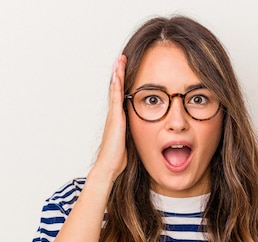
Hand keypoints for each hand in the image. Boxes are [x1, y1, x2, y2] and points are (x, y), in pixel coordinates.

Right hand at [89, 55, 127, 183]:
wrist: (109, 166)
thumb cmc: (119, 159)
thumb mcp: (131, 143)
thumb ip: (135, 135)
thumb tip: (147, 136)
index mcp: (119, 120)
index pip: (121, 97)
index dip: (123, 84)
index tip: (126, 72)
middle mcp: (114, 115)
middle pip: (116, 89)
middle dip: (119, 74)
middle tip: (121, 59)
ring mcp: (113, 115)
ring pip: (115, 89)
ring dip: (117, 74)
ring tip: (120, 59)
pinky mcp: (115, 117)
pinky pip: (116, 96)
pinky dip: (117, 83)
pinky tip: (118, 73)